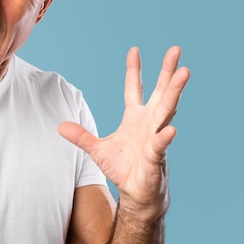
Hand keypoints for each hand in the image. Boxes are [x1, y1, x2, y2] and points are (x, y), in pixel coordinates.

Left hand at [59, 46, 188, 220]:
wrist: (136, 193)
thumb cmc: (122, 168)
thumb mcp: (97, 149)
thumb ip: (81, 136)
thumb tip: (60, 126)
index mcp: (135, 118)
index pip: (134, 89)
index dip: (134, 70)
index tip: (134, 50)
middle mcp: (149, 123)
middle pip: (160, 92)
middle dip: (167, 71)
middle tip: (175, 50)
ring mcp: (155, 137)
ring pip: (167, 111)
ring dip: (174, 92)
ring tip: (184, 73)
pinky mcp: (156, 157)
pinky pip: (160, 145)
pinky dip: (164, 137)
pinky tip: (169, 129)